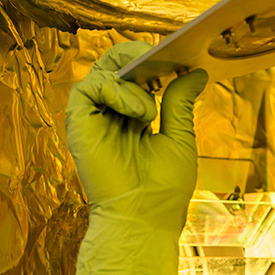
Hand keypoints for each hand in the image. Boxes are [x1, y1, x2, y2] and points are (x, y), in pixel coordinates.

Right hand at [66, 41, 207, 274]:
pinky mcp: (79, 124)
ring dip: (130, 74)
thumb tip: (196, 72)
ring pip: (101, 71)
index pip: (137, 74)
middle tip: (164, 55)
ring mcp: (94, 117)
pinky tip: (138, 113)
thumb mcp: (179, 139)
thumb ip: (180, 103)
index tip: (179, 55)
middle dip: (139, 55)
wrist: (144, 220)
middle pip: (116, 65)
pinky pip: (89, 88)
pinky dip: (116, 91)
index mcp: (134, 116)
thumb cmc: (163, 189)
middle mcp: (111, 113)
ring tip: (152, 98)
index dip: (154, 60)